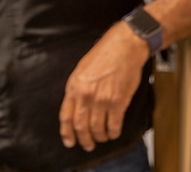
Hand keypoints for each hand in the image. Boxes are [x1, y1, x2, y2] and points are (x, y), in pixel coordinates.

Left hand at [58, 21, 148, 150]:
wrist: (124, 46)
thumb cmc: (104, 54)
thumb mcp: (81, 70)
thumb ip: (77, 90)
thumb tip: (75, 108)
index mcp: (74, 87)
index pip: (66, 117)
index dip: (67, 133)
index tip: (69, 141)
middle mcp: (86, 95)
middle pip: (81, 126)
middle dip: (84, 139)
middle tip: (87, 145)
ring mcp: (102, 99)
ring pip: (97, 129)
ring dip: (99, 137)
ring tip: (102, 138)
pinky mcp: (118, 101)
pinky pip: (113, 125)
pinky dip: (113, 133)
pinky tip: (113, 133)